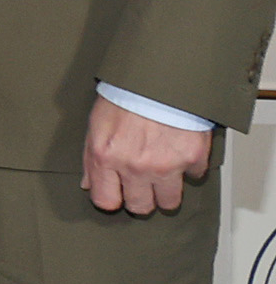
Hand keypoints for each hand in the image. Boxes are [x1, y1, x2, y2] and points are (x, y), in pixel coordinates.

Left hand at [84, 96, 211, 216]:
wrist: (160, 77)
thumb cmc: (126, 96)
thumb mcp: (96, 125)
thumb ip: (91, 159)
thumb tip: (88, 183)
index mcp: (106, 158)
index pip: (106, 201)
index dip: (113, 199)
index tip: (118, 194)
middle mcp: (135, 166)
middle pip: (140, 206)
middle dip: (141, 198)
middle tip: (143, 186)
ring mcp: (166, 165)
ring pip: (169, 202)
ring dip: (167, 192)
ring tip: (164, 176)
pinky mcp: (192, 157)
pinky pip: (194, 176)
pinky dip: (190, 168)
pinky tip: (182, 153)